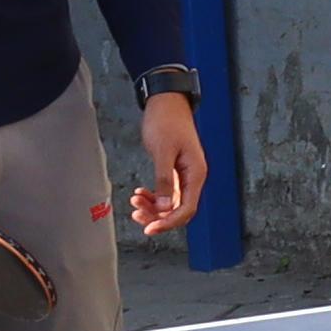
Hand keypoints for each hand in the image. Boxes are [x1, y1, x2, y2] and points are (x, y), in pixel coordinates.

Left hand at [129, 90, 207, 236]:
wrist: (166, 102)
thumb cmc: (167, 121)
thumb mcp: (163, 151)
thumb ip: (164, 180)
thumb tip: (163, 207)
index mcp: (195, 173)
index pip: (186, 208)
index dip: (169, 222)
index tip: (151, 228)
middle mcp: (192, 177)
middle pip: (178, 209)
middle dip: (157, 216)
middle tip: (137, 216)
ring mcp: (183, 175)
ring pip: (169, 203)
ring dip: (152, 207)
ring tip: (135, 202)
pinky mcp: (174, 171)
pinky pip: (165, 192)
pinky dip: (152, 196)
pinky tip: (140, 194)